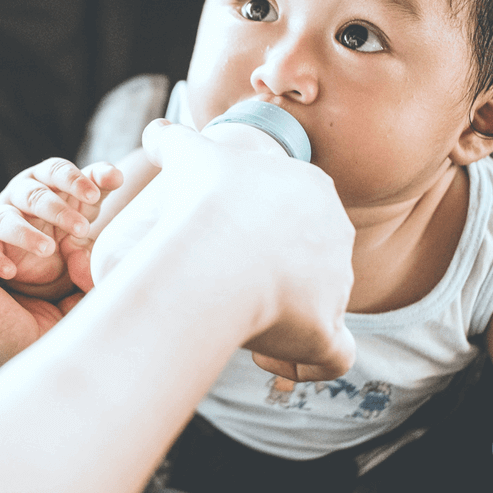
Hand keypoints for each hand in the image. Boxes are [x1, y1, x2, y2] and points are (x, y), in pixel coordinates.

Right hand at [0, 158, 122, 298]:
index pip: (55, 170)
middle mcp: (20, 194)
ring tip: (49, 249)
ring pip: (6, 220)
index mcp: (45, 179)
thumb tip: (116, 175)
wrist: (46, 255)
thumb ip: (99, 185)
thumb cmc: (67, 218)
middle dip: (58, 210)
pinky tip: (10, 270)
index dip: (74, 180)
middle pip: (33, 195)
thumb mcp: (86, 203)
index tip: (95, 195)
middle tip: (83, 228)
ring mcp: (2, 217)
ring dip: (26, 233)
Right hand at [138, 120, 356, 381]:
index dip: (267, 231)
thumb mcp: (189, 155)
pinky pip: (331, 355)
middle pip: (315, 259)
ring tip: (243, 323)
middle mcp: (336, 235)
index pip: (300, 212)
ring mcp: (337, 284)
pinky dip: (305, 360)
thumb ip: (174, 140)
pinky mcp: (328, 328)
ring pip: (322, 308)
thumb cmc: (204, 198)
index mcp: (314, 190)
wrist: (214, 251)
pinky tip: (267, 357)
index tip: (230, 244)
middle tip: (233, 284)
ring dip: (287, 319)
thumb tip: (155, 132)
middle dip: (280, 275)